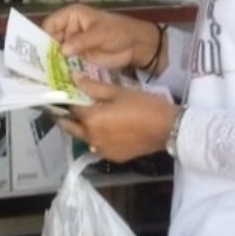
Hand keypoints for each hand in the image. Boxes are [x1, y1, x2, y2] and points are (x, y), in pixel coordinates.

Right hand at [41, 4, 161, 72]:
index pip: (51, 24)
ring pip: (56, 53)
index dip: (43, 35)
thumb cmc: (118, 31)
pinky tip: (55, 78)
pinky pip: (66, 63)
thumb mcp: (100, 33)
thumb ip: (81, 41)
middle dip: (45, 52)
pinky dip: (61, 70)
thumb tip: (62, 50)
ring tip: (43, 75)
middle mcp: (69, 29)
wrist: (136, 46)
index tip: (38, 50)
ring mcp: (73, 45)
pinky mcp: (79, 58)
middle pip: (50, 40)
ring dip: (51, 63)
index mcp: (72, 16)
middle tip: (37, 66)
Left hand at [58, 77, 177, 163]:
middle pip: (71, 128)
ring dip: (82, 129)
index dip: (69, 100)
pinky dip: (98, 138)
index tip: (67, 94)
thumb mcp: (118, 91)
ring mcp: (102, 150)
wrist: (168, 128)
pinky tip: (106, 129)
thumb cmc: (143, 105)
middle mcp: (92, 138)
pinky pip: (99, 146)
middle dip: (66, 119)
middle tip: (66, 109)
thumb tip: (75, 78)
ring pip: (85, 138)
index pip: (72, 108)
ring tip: (89, 118)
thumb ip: (93, 86)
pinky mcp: (113, 157)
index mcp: (91, 120)